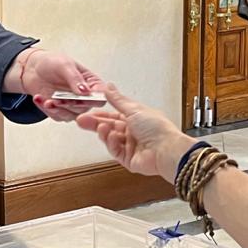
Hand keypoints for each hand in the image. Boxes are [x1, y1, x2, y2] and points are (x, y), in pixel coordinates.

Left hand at [5, 47, 102, 121]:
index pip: (100, 96)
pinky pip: (56, 116)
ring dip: (57, 109)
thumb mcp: (64, 65)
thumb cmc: (52, 62)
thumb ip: (75, 78)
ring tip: (47, 101)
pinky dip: (46, 109)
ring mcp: (72, 105)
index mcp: (91, 83)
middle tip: (58, 100)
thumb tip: (85, 91)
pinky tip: (39, 98)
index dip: (95, 99)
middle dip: (70, 105)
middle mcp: (84, 96)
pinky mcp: (60, 111)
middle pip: (84, 108)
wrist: (33, 68)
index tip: (82, 97)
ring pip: (70, 115)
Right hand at [76, 83, 194, 179]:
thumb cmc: (157, 128)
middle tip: (81, 120)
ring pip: (110, 139)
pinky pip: (115, 151)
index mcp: (136, 119)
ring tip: (101, 127)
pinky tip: (113, 137)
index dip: (100, 114)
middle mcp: (133, 132)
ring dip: (104, 133)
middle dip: (95, 124)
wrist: (165, 150)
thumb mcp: (134, 109)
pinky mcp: (128, 160)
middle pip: (109, 127)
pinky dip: (112, 143)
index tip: (88, 111)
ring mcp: (131, 146)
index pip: (113, 115)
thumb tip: (108, 87)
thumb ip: (118, 99)